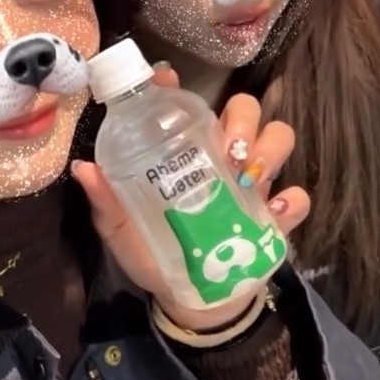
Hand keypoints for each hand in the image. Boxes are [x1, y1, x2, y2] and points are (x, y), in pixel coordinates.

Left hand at [72, 65, 309, 332]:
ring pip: (278, 138)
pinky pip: (297, 198)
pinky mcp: (276, 219)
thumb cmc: (153, 251)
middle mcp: (224, 157)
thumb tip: (82, 169)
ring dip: (269, 148)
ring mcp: (254, 185)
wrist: (190, 299)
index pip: (188, 105)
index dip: (179, 87)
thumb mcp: (122, 229)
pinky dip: (291, 201)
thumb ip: (106, 202)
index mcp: (187, 151)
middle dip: (242, 119)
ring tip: (247, 175)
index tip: (167, 81)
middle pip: (246, 111)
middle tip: (226, 146)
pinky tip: (273, 212)